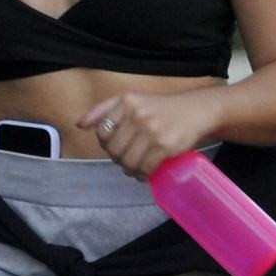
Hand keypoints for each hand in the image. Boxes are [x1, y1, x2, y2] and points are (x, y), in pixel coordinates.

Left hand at [77, 88, 220, 179]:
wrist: (195, 111)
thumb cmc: (160, 108)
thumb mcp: (132, 100)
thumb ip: (104, 109)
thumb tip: (80, 124)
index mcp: (127, 102)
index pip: (102, 132)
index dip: (107, 144)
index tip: (117, 147)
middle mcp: (138, 114)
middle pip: (114, 149)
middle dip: (118, 159)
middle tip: (127, 161)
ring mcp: (152, 130)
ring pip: (128, 161)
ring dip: (130, 170)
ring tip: (135, 169)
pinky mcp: (166, 145)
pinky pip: (146, 168)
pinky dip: (144, 174)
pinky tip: (147, 172)